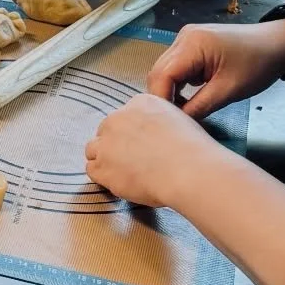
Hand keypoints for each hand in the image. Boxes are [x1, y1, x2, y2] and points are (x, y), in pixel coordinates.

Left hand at [84, 93, 220, 208]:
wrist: (189, 172)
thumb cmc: (193, 151)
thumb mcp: (179, 120)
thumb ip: (156, 121)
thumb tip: (148, 134)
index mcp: (140, 103)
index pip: (123, 116)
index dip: (130, 132)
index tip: (140, 144)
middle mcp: (118, 118)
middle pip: (105, 131)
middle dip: (115, 145)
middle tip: (133, 160)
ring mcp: (106, 143)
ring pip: (94, 149)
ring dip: (105, 160)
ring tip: (125, 171)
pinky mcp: (101, 166)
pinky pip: (92, 170)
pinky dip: (103, 176)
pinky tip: (121, 181)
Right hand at [146, 19, 284, 119]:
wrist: (280, 44)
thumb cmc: (259, 63)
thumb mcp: (229, 91)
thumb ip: (198, 107)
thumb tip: (177, 121)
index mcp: (192, 44)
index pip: (162, 76)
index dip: (161, 100)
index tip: (167, 121)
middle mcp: (183, 38)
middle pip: (158, 72)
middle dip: (163, 97)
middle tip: (173, 119)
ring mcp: (185, 39)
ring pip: (164, 71)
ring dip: (170, 91)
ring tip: (182, 110)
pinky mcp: (190, 44)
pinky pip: (174, 67)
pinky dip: (178, 83)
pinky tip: (188, 96)